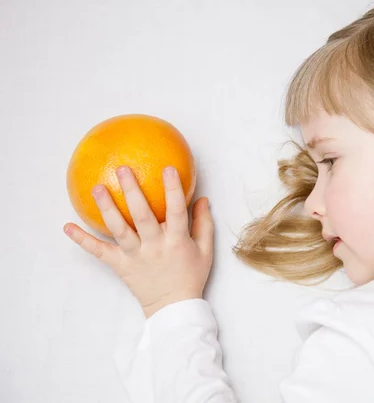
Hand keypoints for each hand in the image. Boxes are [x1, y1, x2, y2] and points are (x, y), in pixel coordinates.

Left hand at [63, 165, 212, 318]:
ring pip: (119, 230)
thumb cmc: (191, 275)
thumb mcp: (205, 250)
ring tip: (97, 187)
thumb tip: (202, 199)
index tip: (168, 168)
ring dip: (107, 208)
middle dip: (132, 191)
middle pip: (142, 216)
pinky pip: (99, 252)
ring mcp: (135, 256)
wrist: (173, 306)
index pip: (176, 211)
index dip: (173, 190)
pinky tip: (68, 227)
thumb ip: (204, 224)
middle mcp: (155, 247)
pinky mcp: (120, 266)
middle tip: (122, 169)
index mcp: (177, 241)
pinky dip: (82, 240)